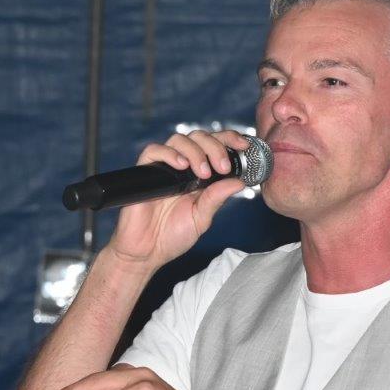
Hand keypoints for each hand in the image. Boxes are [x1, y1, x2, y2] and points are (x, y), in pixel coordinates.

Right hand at [108, 130, 249, 267]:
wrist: (147, 251)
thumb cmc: (173, 236)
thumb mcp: (202, 217)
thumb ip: (217, 198)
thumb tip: (239, 182)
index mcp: (199, 175)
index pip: (215, 146)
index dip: (229, 139)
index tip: (243, 145)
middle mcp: (183, 167)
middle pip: (199, 138)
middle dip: (215, 147)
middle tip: (222, 167)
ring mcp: (164, 168)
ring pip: (179, 140)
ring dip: (196, 152)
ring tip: (203, 173)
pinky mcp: (145, 172)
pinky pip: (154, 151)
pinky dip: (170, 154)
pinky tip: (181, 165)